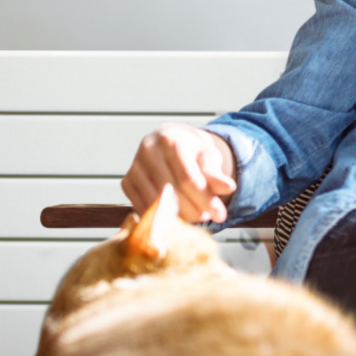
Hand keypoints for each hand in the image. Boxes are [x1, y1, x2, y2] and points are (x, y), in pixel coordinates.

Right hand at [122, 123, 237, 223]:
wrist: (171, 141)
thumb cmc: (191, 150)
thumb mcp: (208, 157)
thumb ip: (216, 174)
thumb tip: (228, 188)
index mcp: (170, 139)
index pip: (187, 177)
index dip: (204, 198)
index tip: (219, 213)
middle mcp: (148, 149)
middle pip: (171, 191)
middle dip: (194, 209)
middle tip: (208, 216)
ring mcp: (134, 166)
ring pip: (156, 201)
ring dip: (179, 216)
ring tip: (196, 215)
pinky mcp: (126, 181)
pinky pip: (143, 207)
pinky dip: (161, 217)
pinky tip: (177, 216)